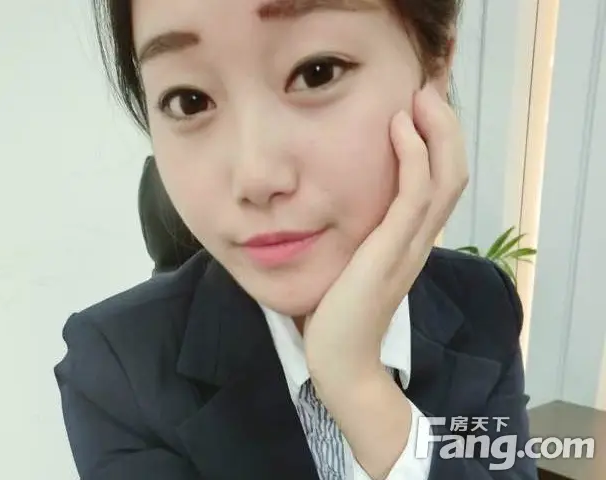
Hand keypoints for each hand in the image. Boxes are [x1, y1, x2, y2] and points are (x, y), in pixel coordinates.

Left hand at [304, 82, 467, 382]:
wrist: (340, 362)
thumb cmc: (338, 313)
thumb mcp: (352, 264)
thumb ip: (357, 237)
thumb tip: (334, 207)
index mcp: (410, 241)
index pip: (439, 182)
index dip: (438, 142)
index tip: (418, 107)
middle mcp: (418, 240)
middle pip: (452, 173)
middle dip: (445, 127)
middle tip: (426, 90)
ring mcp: (408, 246)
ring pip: (443, 178)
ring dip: (436, 131)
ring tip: (420, 96)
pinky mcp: (389, 252)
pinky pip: (413, 196)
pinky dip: (413, 158)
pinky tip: (398, 129)